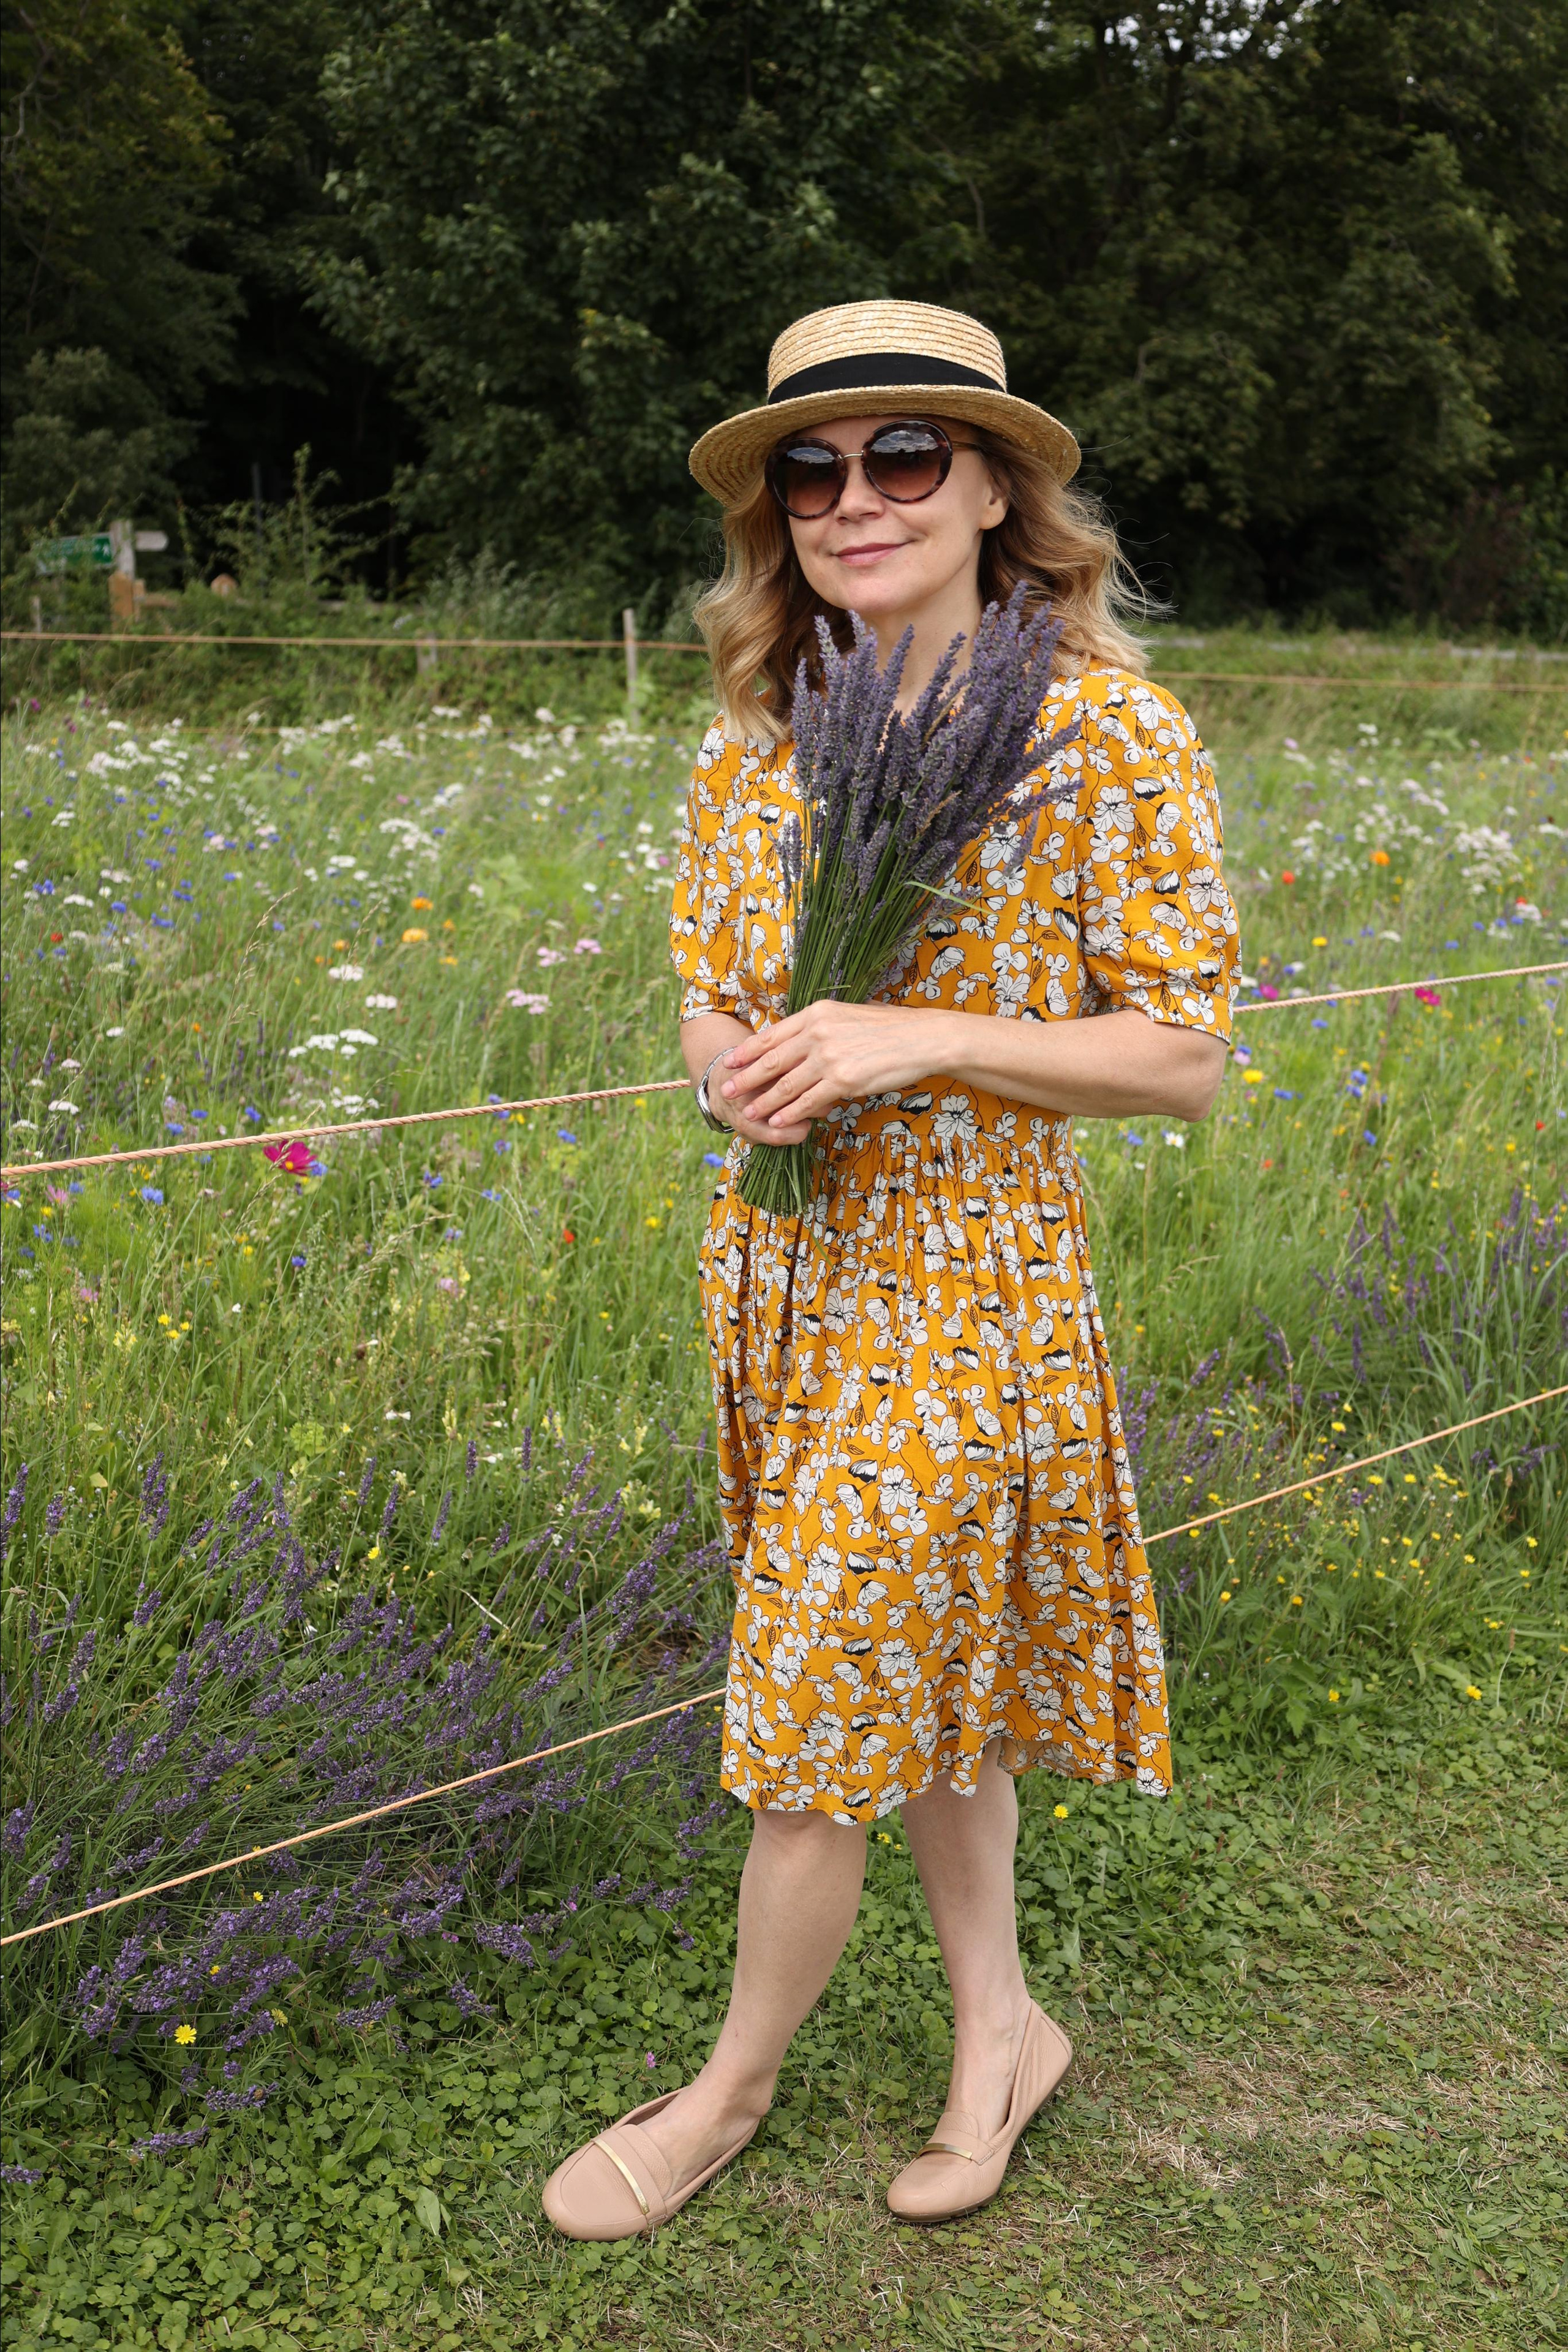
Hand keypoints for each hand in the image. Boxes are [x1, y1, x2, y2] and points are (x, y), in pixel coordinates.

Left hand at [718, 1002, 949, 1132]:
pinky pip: (808, 1100)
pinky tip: (775, 1121)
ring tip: (746, 1113)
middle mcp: (818, 1033)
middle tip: (726, 1090)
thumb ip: (819, 1027)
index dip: (748, 1050)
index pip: (773, 1034)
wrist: (921, 1039)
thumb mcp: (847, 1016)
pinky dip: (789, 1113)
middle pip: (772, 1059)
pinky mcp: (843, 1080)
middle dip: (745, 1077)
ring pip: (786, 1084)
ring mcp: (829, 1057)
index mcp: (817, 1014)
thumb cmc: (888, 1029)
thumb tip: (797, 1040)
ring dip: (763, 1101)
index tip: (730, 1061)